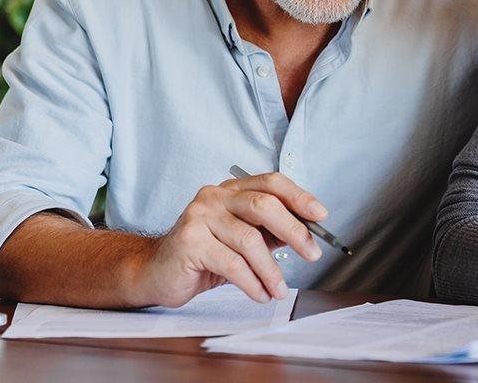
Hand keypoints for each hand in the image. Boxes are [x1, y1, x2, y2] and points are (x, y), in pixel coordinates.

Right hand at [134, 172, 326, 306]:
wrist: (156, 272)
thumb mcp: (241, 240)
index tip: (321, 215)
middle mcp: (214, 197)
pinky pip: (232, 264)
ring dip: (271, 270)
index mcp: (230, 190)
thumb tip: (307, 234)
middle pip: (263, 205)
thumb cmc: (203, 255)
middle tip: (312, 254)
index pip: (271, 182)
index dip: (299, 196)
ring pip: (249, 240)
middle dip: (294, 231)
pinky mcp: (190, 242)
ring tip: (279, 290)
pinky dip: (252, 283)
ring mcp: (199, 217)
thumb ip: (269, 233)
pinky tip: (260, 294)